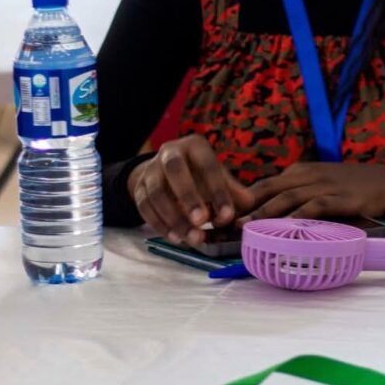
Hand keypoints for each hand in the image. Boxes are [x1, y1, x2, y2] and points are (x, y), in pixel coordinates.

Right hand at [127, 134, 253, 245]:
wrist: (168, 174)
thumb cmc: (202, 177)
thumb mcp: (220, 179)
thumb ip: (234, 195)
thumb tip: (247, 214)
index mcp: (195, 146)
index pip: (208, 165)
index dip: (218, 191)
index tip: (227, 216)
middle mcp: (170, 152)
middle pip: (174, 169)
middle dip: (188, 195)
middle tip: (202, 222)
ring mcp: (150, 170)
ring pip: (156, 192)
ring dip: (174, 218)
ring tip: (193, 239)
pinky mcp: (138, 189)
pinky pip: (144, 207)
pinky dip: (160, 225)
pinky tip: (177, 239)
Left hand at [235, 162, 384, 224]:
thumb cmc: (351, 187)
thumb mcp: (319, 184)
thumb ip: (297, 196)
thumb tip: (268, 217)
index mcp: (299, 171)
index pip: (264, 184)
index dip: (242, 200)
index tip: (224, 216)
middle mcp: (306, 175)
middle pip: (269, 189)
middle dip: (246, 206)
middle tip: (225, 224)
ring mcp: (323, 185)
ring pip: (287, 197)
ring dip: (265, 212)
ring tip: (247, 227)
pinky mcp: (339, 197)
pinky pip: (314, 206)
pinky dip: (298, 217)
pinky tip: (285, 228)